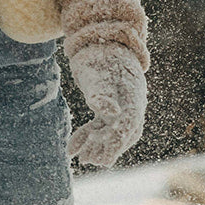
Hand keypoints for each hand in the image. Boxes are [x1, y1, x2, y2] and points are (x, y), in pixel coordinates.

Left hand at [67, 44, 146, 169]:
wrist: (102, 43)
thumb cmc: (101, 57)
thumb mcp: (98, 74)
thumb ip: (102, 93)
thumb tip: (112, 113)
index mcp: (132, 97)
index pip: (127, 126)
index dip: (116, 144)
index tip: (104, 160)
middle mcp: (130, 105)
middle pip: (120, 134)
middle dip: (104, 149)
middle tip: (88, 159)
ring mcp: (121, 107)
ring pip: (109, 132)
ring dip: (96, 145)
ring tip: (81, 158)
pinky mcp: (110, 108)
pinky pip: (100, 126)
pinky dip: (88, 136)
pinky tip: (73, 149)